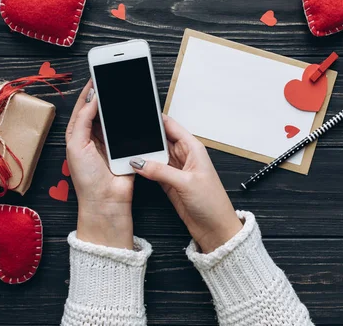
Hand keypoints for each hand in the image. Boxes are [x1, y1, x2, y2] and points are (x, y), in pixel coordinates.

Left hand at [65, 80, 134, 248]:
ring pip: (115, 117)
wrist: (107, 200)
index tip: (97, 75)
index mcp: (77, 134)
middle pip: (100, 109)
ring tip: (123, 89)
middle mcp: (93, 136)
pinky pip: (130, 128)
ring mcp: (110, 141)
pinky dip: (132, 119)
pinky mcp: (125, 147)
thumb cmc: (87, 179)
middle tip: (112, 77)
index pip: (83, 106)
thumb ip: (82, 119)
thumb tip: (91, 98)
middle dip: (106, 94)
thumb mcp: (76, 144)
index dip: (89, 91)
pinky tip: (135, 109)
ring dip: (119, 105)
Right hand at [131, 115, 241, 252]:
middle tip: (127, 136)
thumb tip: (140, 162)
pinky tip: (134, 167)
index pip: (171, 126)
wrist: (215, 228)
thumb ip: (161, 171)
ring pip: (155, 155)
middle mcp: (184, 156)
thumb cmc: (212, 203)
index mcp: (193, 148)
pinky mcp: (170, 183)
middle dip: (146, 137)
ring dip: (144, 155)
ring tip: (128, 151)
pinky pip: (153, 170)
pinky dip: (144, 169)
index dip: (156, 119)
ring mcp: (176, 170)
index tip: (140, 115)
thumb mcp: (186, 183)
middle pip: (161, 140)